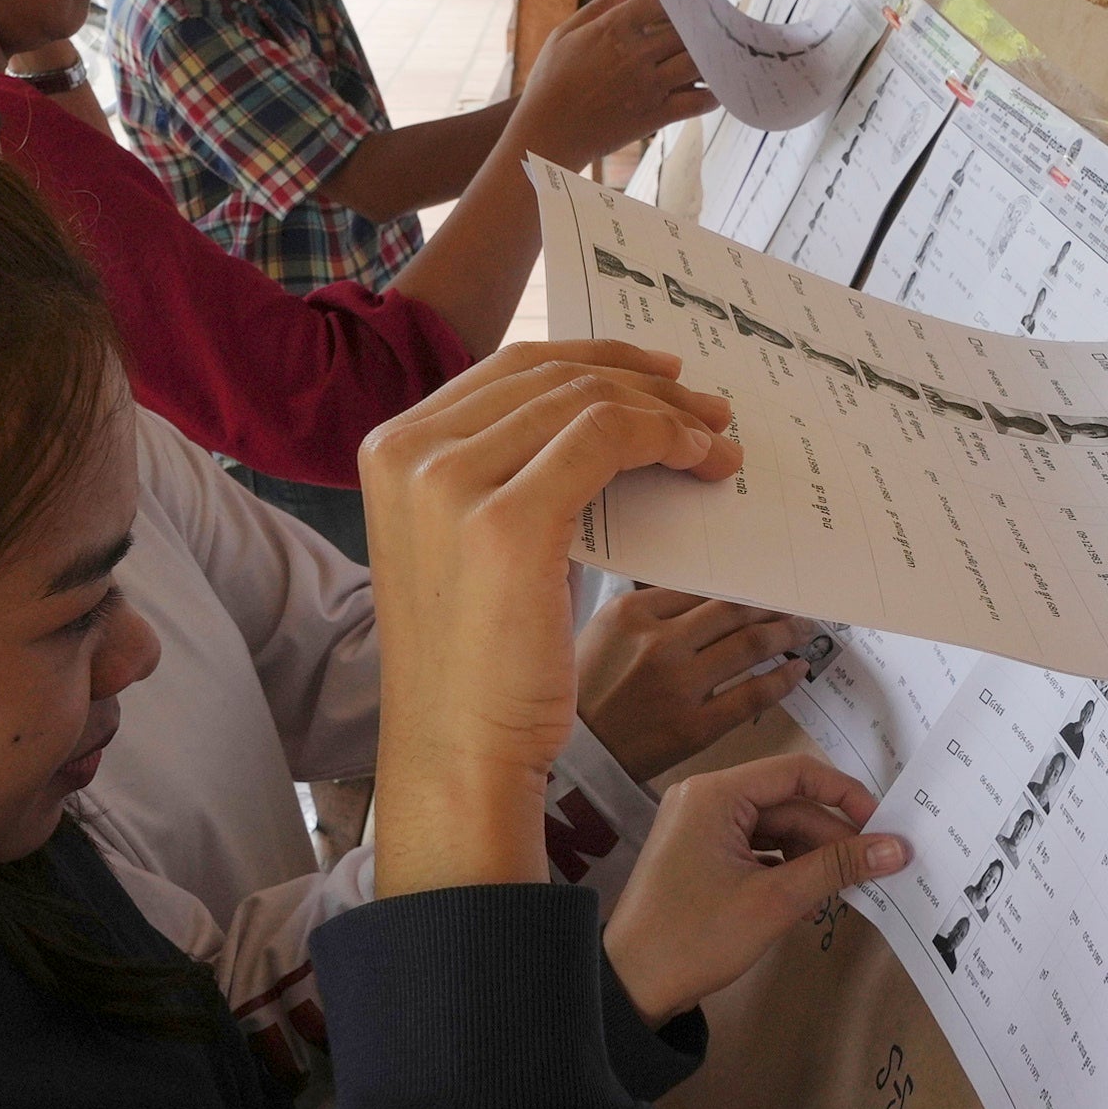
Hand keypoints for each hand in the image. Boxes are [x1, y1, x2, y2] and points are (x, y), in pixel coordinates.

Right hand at [360, 342, 741, 895]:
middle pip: (552, 376)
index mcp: (391, 448)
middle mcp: (409, 452)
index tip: (657, 376)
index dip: (594, 360)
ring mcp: (449, 482)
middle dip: (642, 384)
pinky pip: (608, 439)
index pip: (510, 369)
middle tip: (706, 408)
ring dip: (668, 413)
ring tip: (716, 442)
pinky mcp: (506, 521)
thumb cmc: (480, 661)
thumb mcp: (476, 542)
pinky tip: (702, 463)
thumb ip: (508, 472)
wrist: (458, 748)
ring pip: (587, 403)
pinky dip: (666, 439)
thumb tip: (604, 425)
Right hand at [512, 0, 709, 163]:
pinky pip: (698, 102)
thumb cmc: (550, 82)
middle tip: (712, 24)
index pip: (661, 0)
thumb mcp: (564, 35)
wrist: (546, 134)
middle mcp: (635, 54)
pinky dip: (714, 94)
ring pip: (698, 63)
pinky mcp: (656, 115)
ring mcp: (648, 86)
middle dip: (702, 25)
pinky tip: (714, 88)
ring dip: (712, 57)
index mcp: (613, 29)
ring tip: (717, 53)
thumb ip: (600, 6)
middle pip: (687, 30)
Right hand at [577, 588, 816, 784]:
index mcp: (631, 612)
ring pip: (750, 645)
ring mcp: (679, 685)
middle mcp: (658, 642)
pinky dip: (782, 679)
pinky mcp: (695, 727)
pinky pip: (752, 695)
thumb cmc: (585, 690)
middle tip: (794, 607)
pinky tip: (797, 670)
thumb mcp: (601, 631)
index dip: (741, 587)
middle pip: (734, 610)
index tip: (761, 589)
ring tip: (802, 631)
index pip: (703, 587)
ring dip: (786, 634)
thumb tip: (706, 594)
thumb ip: (649, 609)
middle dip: (772, 606)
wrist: (575, 756)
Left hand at [604, 754, 906, 1020]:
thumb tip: (896, 848)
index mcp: (715, 794)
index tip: (883, 827)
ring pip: (775, 829)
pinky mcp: (700, 855)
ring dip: (810, 858)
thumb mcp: (775, 900)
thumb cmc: (694, 937)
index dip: (845, 796)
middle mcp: (705, 799)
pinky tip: (808, 900)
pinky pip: (756, 848)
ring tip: (840, 893)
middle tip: (872, 870)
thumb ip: (838, 868)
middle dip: (830, 838)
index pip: (797, 772)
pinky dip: (785, 870)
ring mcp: (700, 827)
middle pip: (788, 804)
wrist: (630, 985)